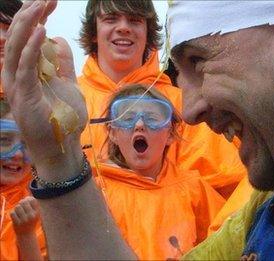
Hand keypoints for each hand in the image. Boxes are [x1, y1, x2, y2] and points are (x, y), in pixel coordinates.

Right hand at [1, 1, 86, 179]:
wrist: (63, 146)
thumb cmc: (63, 118)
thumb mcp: (67, 83)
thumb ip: (62, 63)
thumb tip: (59, 39)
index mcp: (27, 70)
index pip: (27, 37)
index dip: (35, 17)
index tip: (49, 1)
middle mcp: (17, 74)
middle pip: (19, 38)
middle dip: (30, 15)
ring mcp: (18, 85)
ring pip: (17, 48)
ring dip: (28, 25)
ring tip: (39, 6)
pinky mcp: (24, 95)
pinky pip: (26, 67)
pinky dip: (33, 48)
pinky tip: (41, 31)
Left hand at [10, 196, 40, 234]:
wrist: (26, 235)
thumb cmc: (31, 222)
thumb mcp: (36, 214)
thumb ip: (33, 206)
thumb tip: (27, 197)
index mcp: (37, 213)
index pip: (32, 200)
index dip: (28, 198)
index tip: (26, 200)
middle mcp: (31, 216)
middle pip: (24, 202)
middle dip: (21, 203)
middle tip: (20, 205)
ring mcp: (24, 220)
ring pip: (17, 207)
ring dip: (16, 208)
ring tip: (18, 211)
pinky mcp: (17, 223)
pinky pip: (12, 213)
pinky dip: (13, 213)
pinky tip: (15, 216)